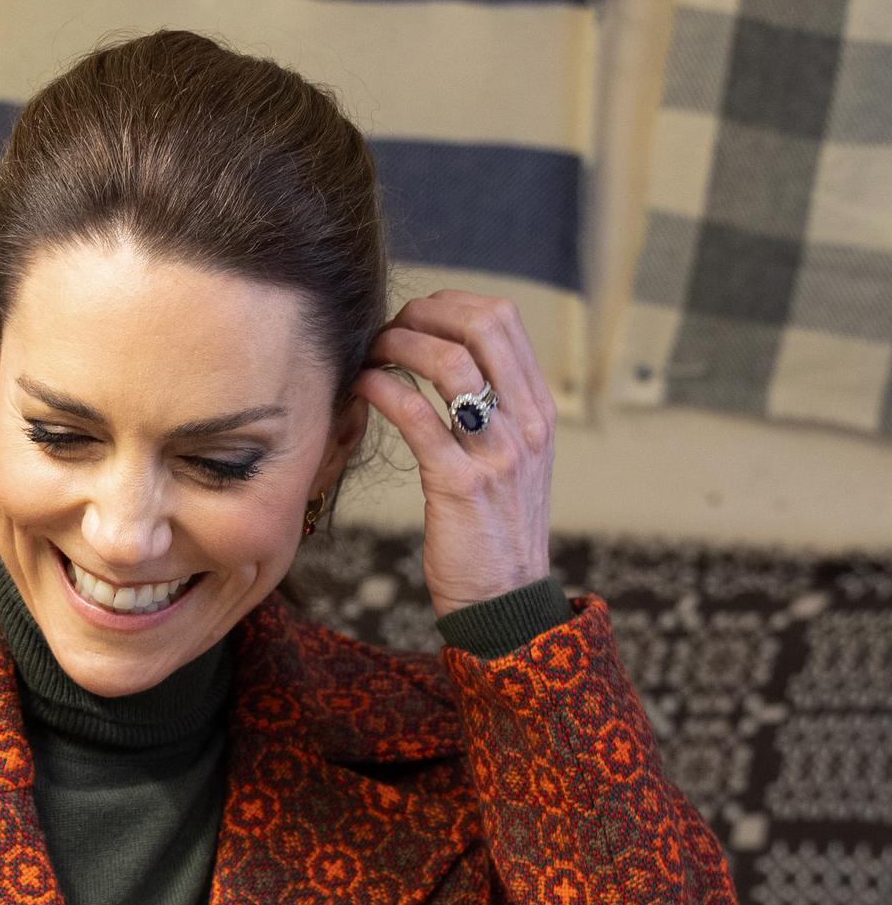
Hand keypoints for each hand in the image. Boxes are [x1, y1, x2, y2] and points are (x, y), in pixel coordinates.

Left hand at [349, 289, 556, 621]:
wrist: (503, 601)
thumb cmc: (495, 532)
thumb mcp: (513, 463)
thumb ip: (496, 414)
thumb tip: (451, 364)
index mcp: (540, 412)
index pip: (505, 320)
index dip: (451, 304)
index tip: (415, 317)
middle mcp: (527, 424)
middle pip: (483, 325)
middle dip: (426, 314)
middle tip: (388, 329)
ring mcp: (498, 454)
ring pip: (450, 363)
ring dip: (399, 345)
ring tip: (370, 355)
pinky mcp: (460, 486)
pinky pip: (418, 418)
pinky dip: (383, 391)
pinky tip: (363, 388)